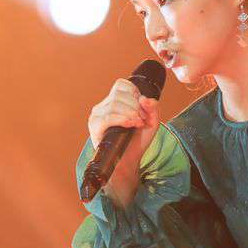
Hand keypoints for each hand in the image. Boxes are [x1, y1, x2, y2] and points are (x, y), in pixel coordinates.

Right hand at [86, 79, 159, 193]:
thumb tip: (144, 99)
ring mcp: (97, 116)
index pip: (121, 85)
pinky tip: (130, 125)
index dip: (135, 93)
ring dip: (131, 113)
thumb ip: (153, 108)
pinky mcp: (95, 127)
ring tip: (138, 124)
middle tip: (142, 119)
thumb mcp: (151, 122)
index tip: (142, 109)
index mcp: (113, 102)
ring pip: (114, 104)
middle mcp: (103, 107)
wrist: (128, 162)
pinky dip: (122, 119)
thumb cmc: (137, 142)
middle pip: (119, 94)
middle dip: (136, 106)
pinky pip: (108, 117)